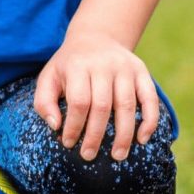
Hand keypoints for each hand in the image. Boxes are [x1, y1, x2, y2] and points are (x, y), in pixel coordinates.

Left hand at [33, 30, 159, 161]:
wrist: (96, 37)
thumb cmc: (69, 65)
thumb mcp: (49, 77)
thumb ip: (44, 102)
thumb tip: (55, 126)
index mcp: (78, 66)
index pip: (78, 101)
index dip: (73, 126)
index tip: (68, 143)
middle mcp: (104, 65)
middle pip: (102, 106)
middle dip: (95, 135)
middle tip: (89, 156)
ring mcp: (125, 68)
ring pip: (126, 105)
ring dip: (123, 134)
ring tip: (118, 156)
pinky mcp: (142, 71)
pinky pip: (150, 98)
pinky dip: (149, 120)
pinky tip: (142, 139)